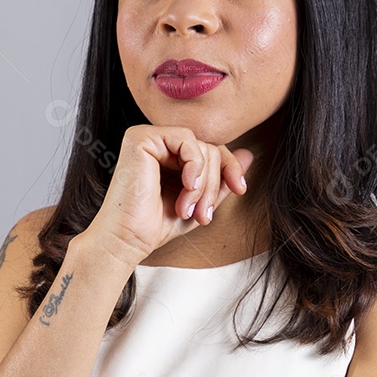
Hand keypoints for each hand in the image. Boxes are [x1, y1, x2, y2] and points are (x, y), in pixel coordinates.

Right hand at [78, 124, 253, 262]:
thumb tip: (249, 154)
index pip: (211, 149)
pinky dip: (194, 166)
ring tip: (189, 209)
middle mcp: (158, 141)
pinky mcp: (140, 137)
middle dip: (214, 183)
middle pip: (209, 148)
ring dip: (204, 183)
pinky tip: (186, 187)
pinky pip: (186, 139)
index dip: (230, 167)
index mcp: (169, 153)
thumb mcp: (200, 201)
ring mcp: (148, 136)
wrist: (127, 240)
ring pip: (202, 145)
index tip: (241, 189)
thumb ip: (221, 178)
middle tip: (203, 215)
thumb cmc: (157, 225)